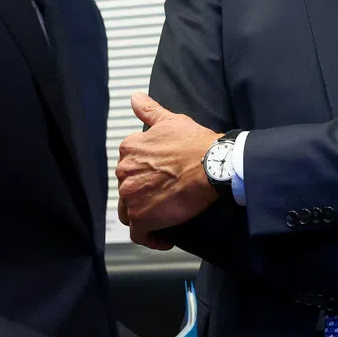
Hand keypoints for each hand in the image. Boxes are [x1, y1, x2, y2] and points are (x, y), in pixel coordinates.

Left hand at [116, 93, 220, 246]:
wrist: (212, 165)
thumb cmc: (196, 143)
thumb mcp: (171, 121)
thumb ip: (150, 111)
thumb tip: (136, 98)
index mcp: (129, 149)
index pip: (128, 169)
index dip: (144, 176)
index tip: (159, 181)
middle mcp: (125, 172)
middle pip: (127, 192)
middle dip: (144, 197)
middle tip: (167, 199)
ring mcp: (131, 196)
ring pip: (130, 213)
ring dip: (146, 216)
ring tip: (167, 217)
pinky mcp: (142, 218)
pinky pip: (140, 235)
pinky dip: (151, 238)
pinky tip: (165, 238)